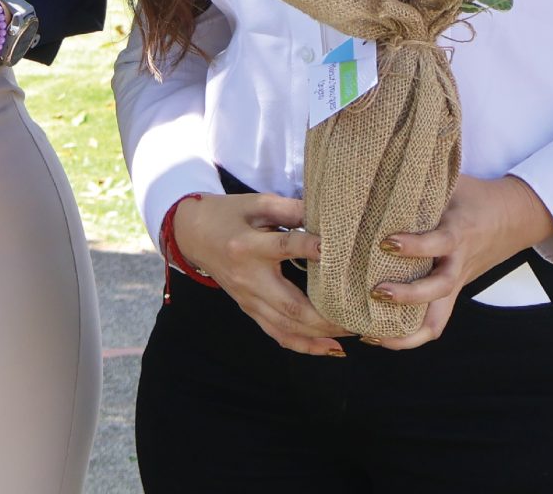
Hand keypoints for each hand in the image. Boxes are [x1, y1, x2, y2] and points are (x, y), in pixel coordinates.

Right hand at [171, 192, 347, 356]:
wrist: (192, 234)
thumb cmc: (228, 214)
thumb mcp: (256, 203)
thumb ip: (290, 209)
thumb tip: (328, 215)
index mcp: (248, 246)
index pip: (285, 247)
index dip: (311, 248)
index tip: (338, 249)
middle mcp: (248, 279)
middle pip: (290, 305)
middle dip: (328, 316)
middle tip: (360, 315)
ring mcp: (248, 300)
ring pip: (287, 326)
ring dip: (323, 334)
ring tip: (355, 332)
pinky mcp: (249, 310)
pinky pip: (278, 335)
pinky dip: (306, 346)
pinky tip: (332, 349)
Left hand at [358, 174, 552, 348]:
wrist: (515, 216)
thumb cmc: (472, 195)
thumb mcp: (450, 182)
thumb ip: (418, 181)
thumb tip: (371, 166)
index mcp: (458, 231)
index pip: (439, 242)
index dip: (414, 245)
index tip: (386, 242)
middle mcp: (457, 262)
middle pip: (439, 290)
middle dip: (407, 296)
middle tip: (375, 291)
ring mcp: (456, 283)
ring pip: (436, 321)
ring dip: (404, 333)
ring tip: (369, 334)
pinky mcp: (451, 294)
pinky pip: (433, 322)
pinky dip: (407, 336)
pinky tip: (377, 336)